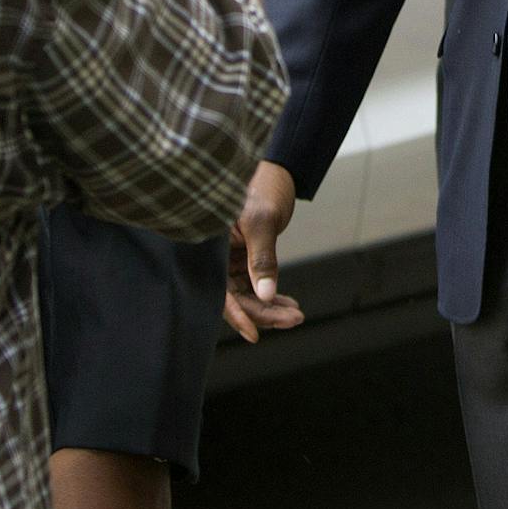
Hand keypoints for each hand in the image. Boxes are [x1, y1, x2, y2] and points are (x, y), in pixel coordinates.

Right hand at [223, 160, 303, 341]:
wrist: (276, 173)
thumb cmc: (263, 189)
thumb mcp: (262, 222)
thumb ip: (263, 259)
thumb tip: (266, 295)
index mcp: (211, 247)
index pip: (220, 291)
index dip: (238, 315)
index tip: (255, 335)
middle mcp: (216, 257)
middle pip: (236, 297)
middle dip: (265, 312)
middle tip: (295, 319)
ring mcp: (228, 260)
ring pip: (247, 294)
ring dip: (270, 307)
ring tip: (296, 314)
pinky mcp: (242, 259)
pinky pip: (254, 284)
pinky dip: (271, 295)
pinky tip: (289, 304)